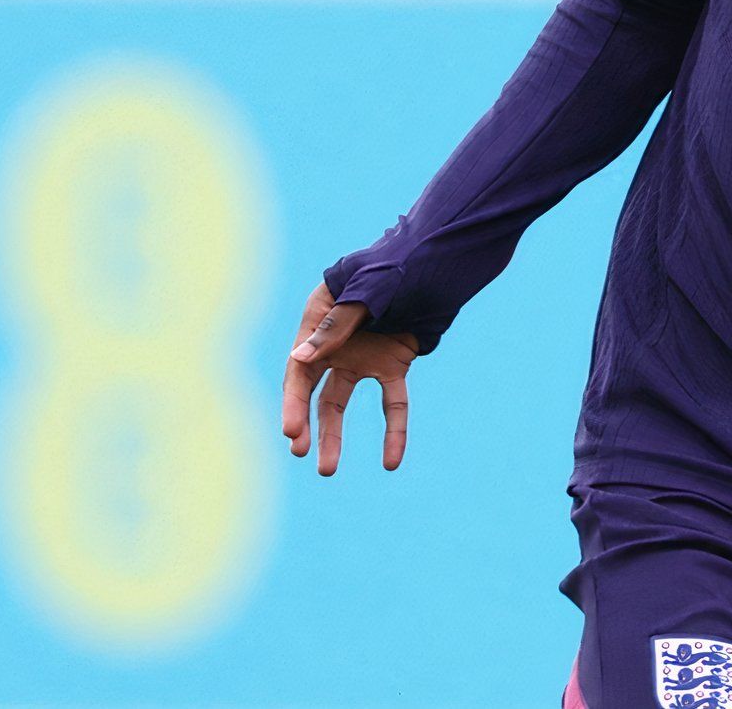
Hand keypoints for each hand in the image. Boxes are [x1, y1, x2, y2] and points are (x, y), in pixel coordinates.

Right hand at [279, 284, 418, 476]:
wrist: (441, 259)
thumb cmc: (397, 266)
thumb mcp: (365, 291)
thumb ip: (335, 324)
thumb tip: (297, 361)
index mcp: (318, 318)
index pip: (299, 369)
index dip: (293, 402)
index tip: (290, 432)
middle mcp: (336, 341)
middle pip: (313, 390)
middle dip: (305, 423)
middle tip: (300, 452)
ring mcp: (364, 354)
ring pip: (342, 402)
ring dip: (334, 435)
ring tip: (327, 470)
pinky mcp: (394, 363)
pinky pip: (393, 403)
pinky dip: (394, 430)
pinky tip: (392, 462)